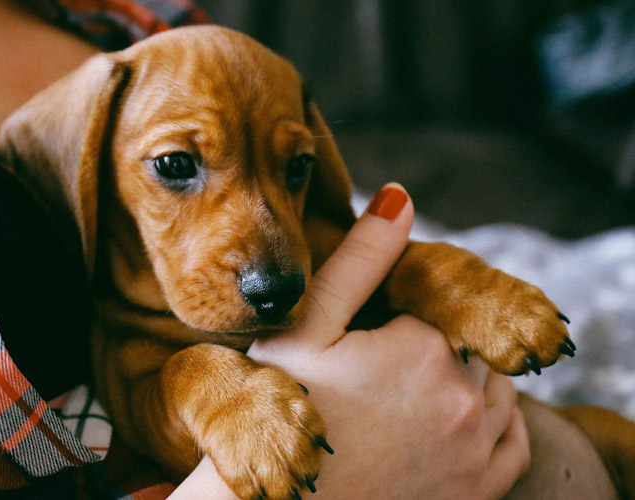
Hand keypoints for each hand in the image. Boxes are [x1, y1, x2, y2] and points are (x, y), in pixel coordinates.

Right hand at [247, 183, 529, 498]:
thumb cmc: (282, 413)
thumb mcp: (305, 328)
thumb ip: (358, 260)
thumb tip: (401, 197)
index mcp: (424, 349)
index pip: (440, 304)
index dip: (406, 312)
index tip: (371, 333)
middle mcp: (464, 399)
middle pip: (471, 343)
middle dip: (436, 342)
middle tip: (385, 362)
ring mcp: (475, 450)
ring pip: (498, 386)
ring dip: (470, 375)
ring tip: (415, 385)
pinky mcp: (476, 491)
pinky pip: (513, 441)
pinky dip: (499, 421)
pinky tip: (466, 416)